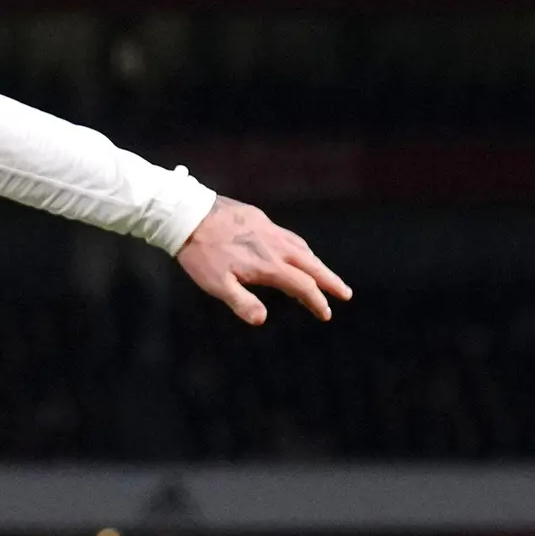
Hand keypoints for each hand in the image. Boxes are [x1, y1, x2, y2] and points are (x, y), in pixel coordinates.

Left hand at [174, 198, 351, 327]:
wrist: (189, 215)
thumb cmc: (200, 254)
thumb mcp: (216, 284)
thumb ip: (241, 302)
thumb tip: (262, 320)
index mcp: (269, 265)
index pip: (303, 286)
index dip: (316, 302)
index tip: (326, 314)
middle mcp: (276, 246)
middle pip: (312, 265)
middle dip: (331, 281)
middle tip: (345, 294)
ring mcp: (270, 230)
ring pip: (302, 249)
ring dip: (316, 264)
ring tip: (323, 275)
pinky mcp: (260, 219)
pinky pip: (288, 236)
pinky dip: (299, 248)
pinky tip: (295, 251)